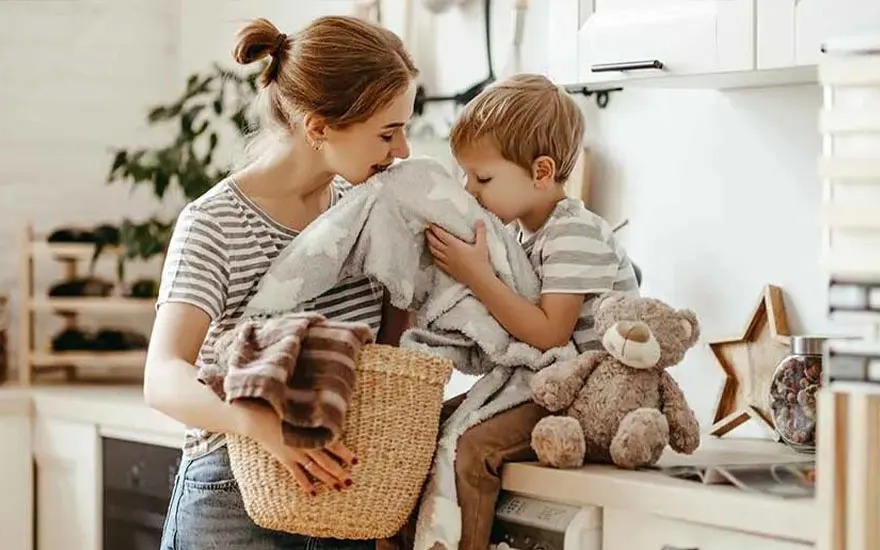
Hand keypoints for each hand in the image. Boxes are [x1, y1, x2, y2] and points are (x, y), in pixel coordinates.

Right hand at [233, 401, 356, 494]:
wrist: (257, 416)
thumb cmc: (281, 407)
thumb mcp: (302, 410)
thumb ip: (316, 415)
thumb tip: (332, 414)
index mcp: (311, 431)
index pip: (333, 444)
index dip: (345, 454)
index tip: (356, 462)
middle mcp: (305, 444)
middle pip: (326, 461)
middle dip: (339, 473)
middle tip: (350, 483)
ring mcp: (295, 452)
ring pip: (315, 469)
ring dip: (327, 480)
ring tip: (338, 488)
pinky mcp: (284, 458)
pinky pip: (297, 474)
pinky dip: (305, 484)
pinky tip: (313, 494)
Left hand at [426, 221, 493, 287]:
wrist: (478, 279)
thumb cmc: (480, 262)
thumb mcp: (482, 245)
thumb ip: (480, 231)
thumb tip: (479, 220)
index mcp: (455, 245)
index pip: (441, 235)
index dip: (435, 228)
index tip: (431, 223)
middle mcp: (448, 253)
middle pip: (434, 242)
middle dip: (429, 235)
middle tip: (427, 230)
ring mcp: (447, 262)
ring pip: (434, 252)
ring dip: (430, 245)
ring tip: (428, 240)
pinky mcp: (448, 269)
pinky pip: (437, 261)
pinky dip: (434, 256)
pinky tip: (433, 255)